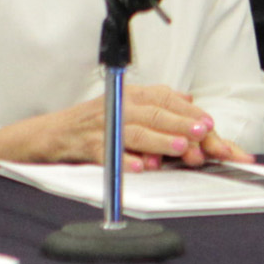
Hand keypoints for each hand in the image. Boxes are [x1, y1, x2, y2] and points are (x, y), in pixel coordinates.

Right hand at [0, 83, 250, 170]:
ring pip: (136, 130)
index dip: (196, 119)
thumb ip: (159, 108)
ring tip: (183, 148)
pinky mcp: (84, 145)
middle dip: (184, 125)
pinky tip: (140, 167)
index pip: (172, 104)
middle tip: (206, 134)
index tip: (217, 132)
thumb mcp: (128, 110)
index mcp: (134, 96)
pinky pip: (106, 152)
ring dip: (161, 140)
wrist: (46, 136)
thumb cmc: (91, 125)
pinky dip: (124, 160)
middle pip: (157, 113)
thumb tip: (191, 101)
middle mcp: (120, 106)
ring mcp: (102, 125)